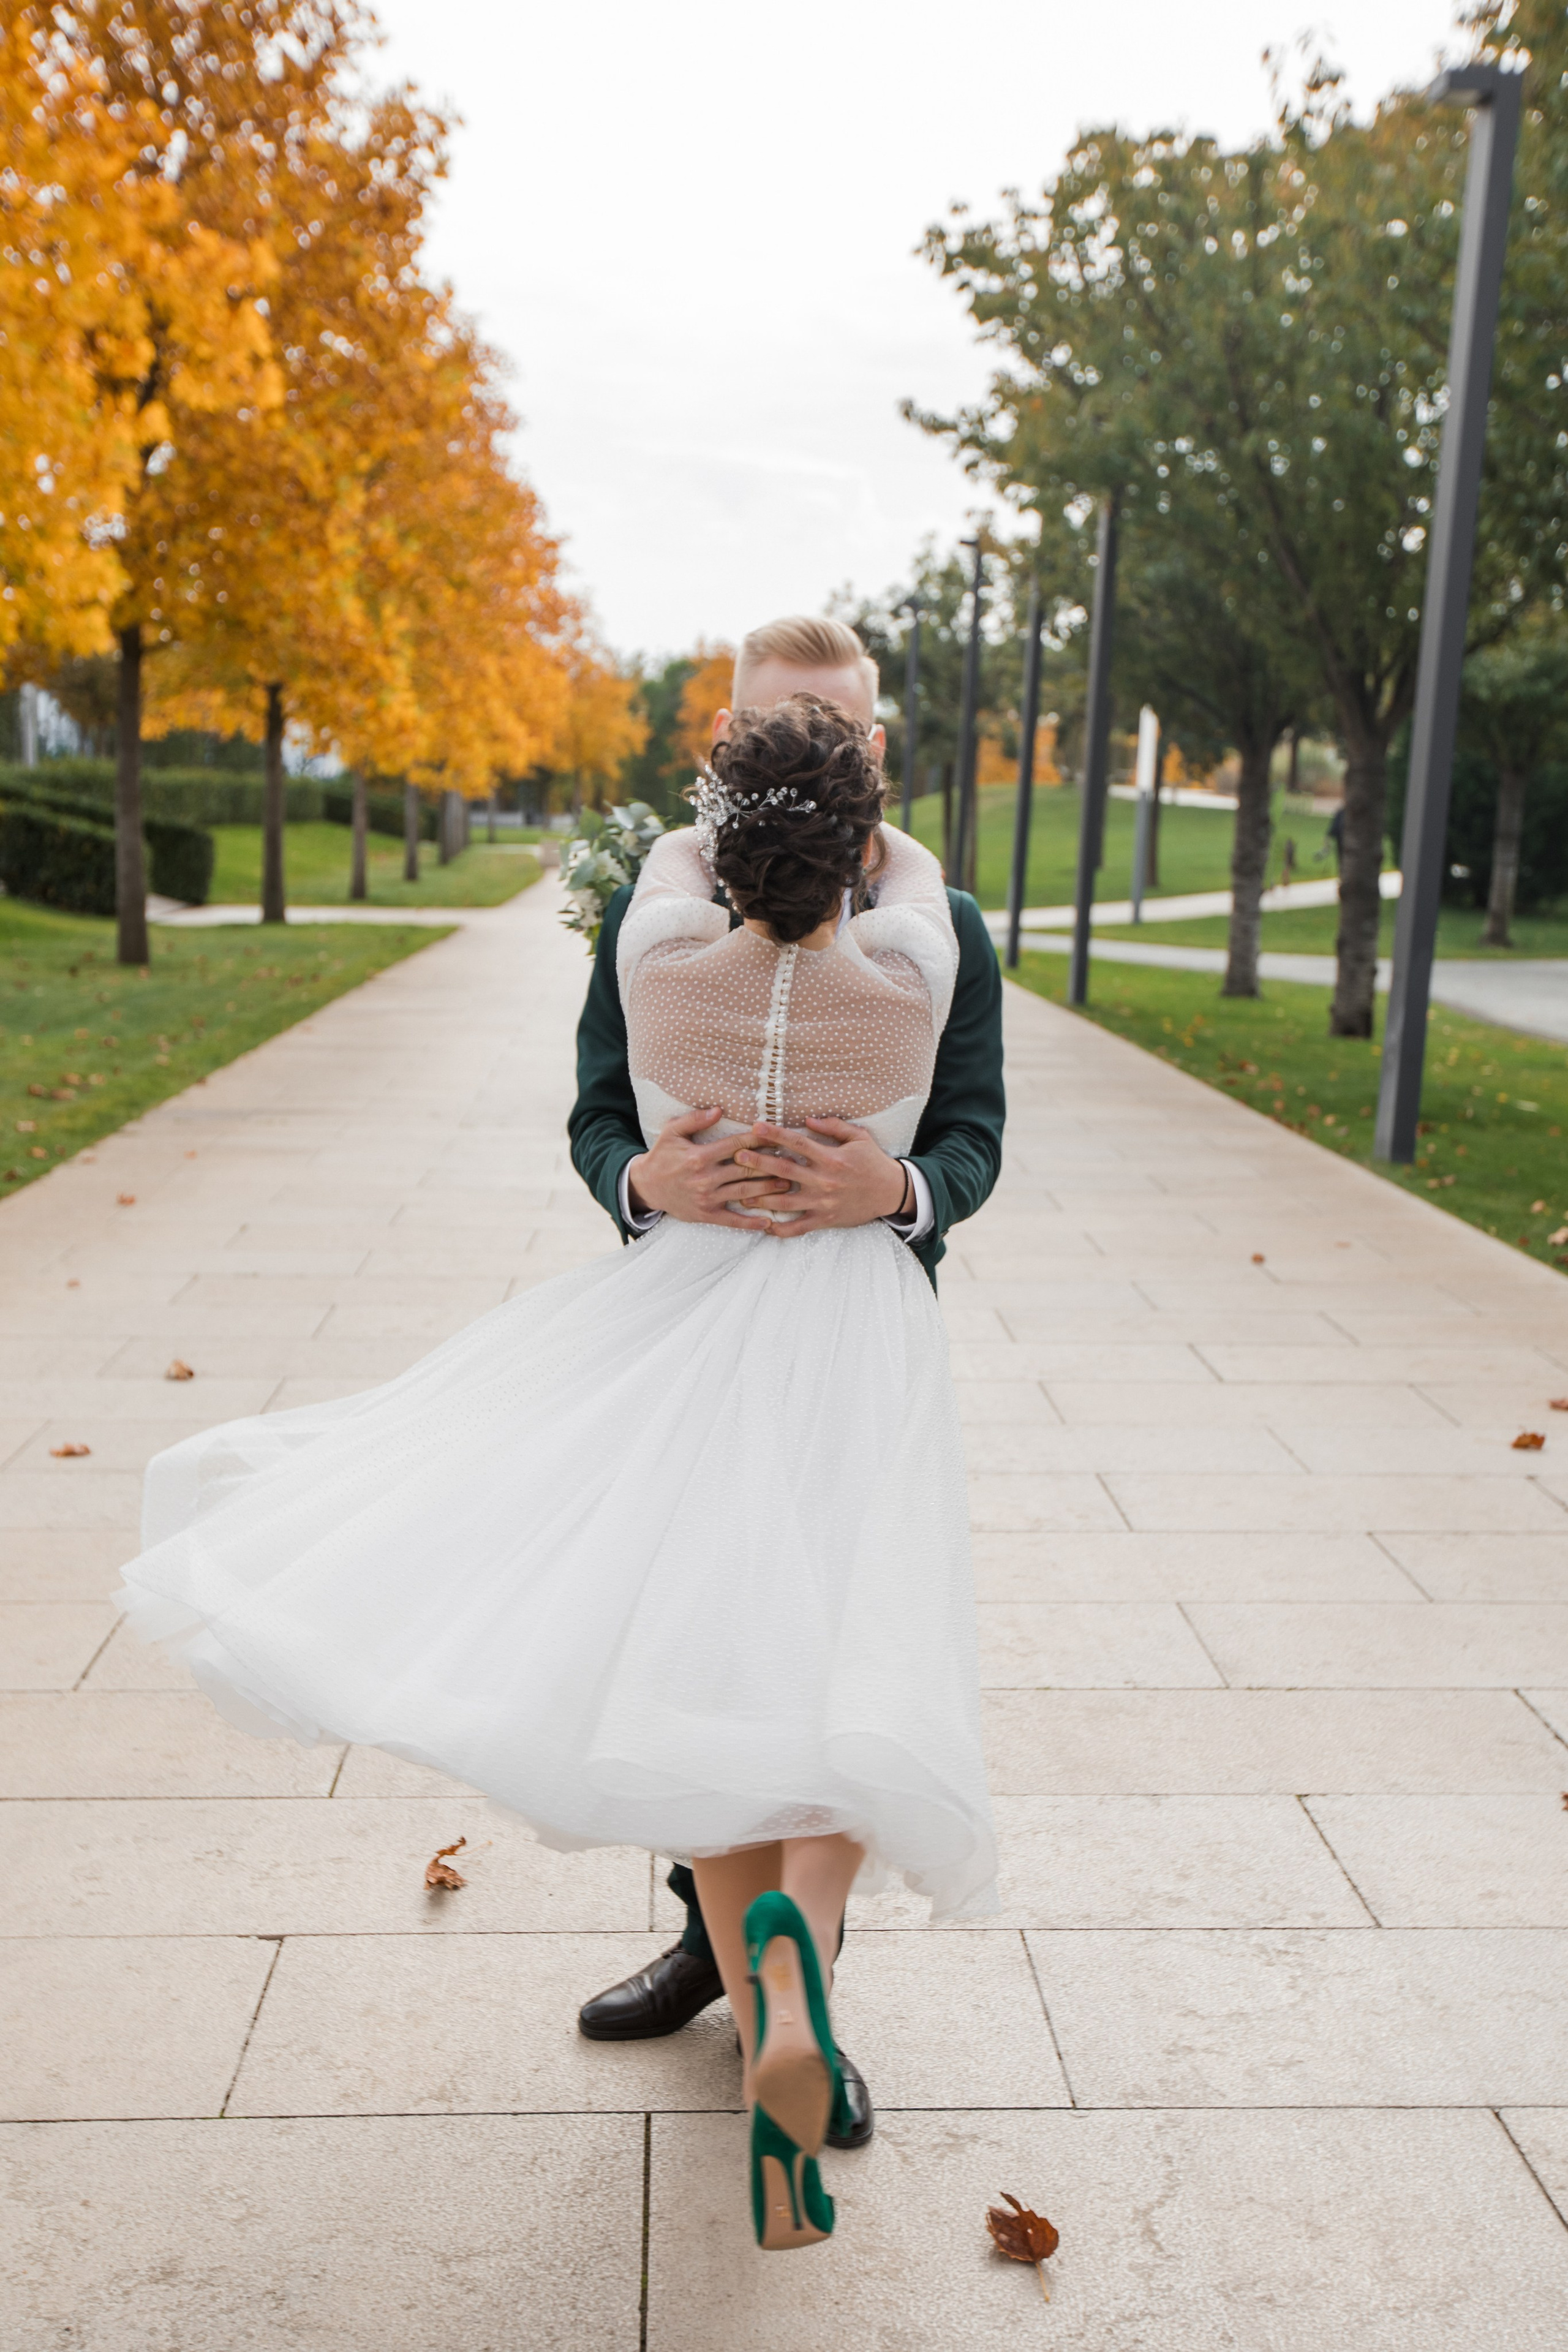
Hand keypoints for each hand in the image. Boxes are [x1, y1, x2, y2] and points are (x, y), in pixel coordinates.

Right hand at [626, 1108, 794, 1225]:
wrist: (647, 1187)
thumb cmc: (662, 1156)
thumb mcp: (672, 1132)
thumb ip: (694, 1120)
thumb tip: (719, 1110)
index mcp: (699, 1156)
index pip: (736, 1145)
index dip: (759, 1140)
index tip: (778, 1135)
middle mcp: (705, 1178)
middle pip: (746, 1169)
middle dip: (771, 1164)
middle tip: (793, 1159)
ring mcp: (707, 1198)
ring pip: (744, 1192)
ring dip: (769, 1189)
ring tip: (789, 1183)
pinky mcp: (706, 1215)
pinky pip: (732, 1220)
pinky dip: (751, 1222)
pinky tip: (769, 1221)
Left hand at [735, 1119, 910, 1237]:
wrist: (892, 1192)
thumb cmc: (873, 1162)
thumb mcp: (859, 1138)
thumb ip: (833, 1127)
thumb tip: (807, 1120)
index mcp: (831, 1158)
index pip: (797, 1143)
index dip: (775, 1135)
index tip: (755, 1127)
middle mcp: (824, 1180)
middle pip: (784, 1171)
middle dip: (759, 1163)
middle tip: (737, 1156)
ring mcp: (823, 1202)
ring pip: (785, 1202)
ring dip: (761, 1197)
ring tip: (740, 1194)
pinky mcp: (825, 1219)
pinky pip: (799, 1227)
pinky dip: (781, 1230)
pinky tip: (765, 1226)